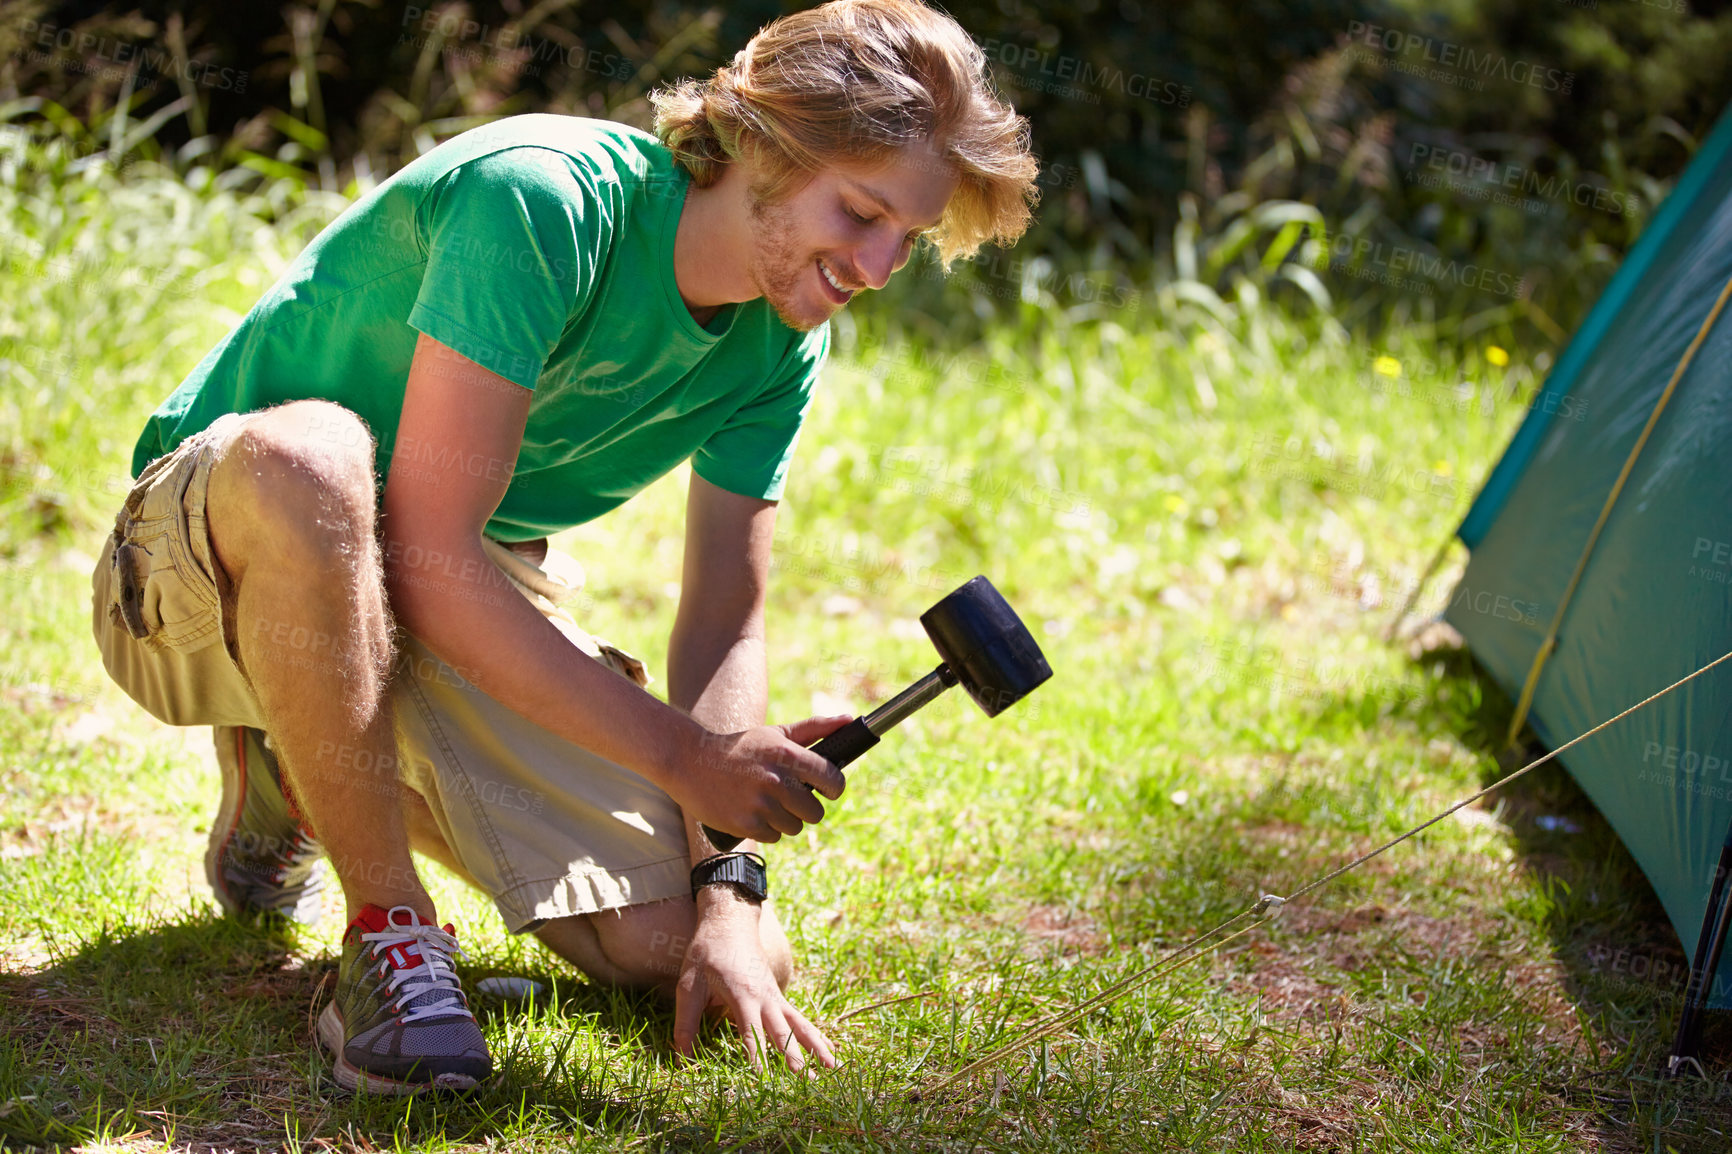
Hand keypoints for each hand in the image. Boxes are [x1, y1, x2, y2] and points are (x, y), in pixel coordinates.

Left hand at [672, 894, 835, 1072]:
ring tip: (832, 1067)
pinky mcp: (777, 995)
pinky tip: (826, 1049)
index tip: (763, 1079)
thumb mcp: (688, 985)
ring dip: (816, 1045)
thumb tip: (682, 1059)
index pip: (751, 1031)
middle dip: (793, 1055)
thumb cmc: (706, 953)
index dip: (756, 1055)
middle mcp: (764, 996)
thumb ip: (686, 1023)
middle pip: (782, 1029)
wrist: (729, 920)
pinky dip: (814, 1034)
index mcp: (742, 994)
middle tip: (804, 1078)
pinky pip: (799, 1018)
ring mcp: (775, 995)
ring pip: (800, 1023)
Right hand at [677, 714, 850, 843]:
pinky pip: (773, 836)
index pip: (832, 780)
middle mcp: (775, 780)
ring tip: (768, 803)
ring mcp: (759, 805)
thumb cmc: (741, 748)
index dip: (834, 788)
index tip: (829, 789)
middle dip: (807, 807)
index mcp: (786, 754)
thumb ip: (814, 728)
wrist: (690, 761)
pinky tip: (753, 812)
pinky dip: (767, 828)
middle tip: (792, 798)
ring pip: (794, 827)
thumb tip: (848, 719)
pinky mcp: (744, 824)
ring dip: (785, 819)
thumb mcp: (775, 733)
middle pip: (815, 812)